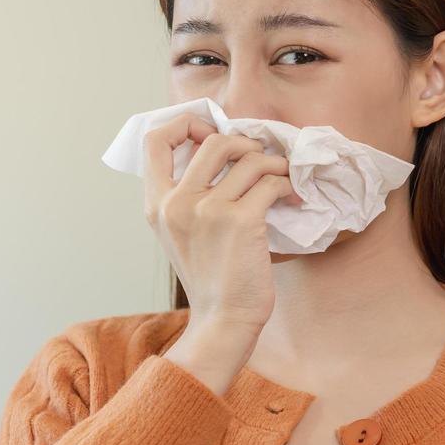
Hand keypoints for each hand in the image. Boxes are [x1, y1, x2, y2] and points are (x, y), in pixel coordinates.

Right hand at [141, 112, 303, 331]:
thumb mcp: (181, 234)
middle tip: (261, 159)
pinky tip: (291, 197)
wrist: (223, 320)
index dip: (184, 124)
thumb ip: (187, 197)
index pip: (154, 139)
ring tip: (283, 178)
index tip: (210, 133)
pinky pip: (270, 182)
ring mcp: (208, 210)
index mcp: (157, 204)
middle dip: (245, 143)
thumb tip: (220, 153)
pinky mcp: (241, 221)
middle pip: (213, 141)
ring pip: (249, 158)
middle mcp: (177, 202)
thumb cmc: (211, 278)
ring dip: (274, 163)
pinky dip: (286, 184)